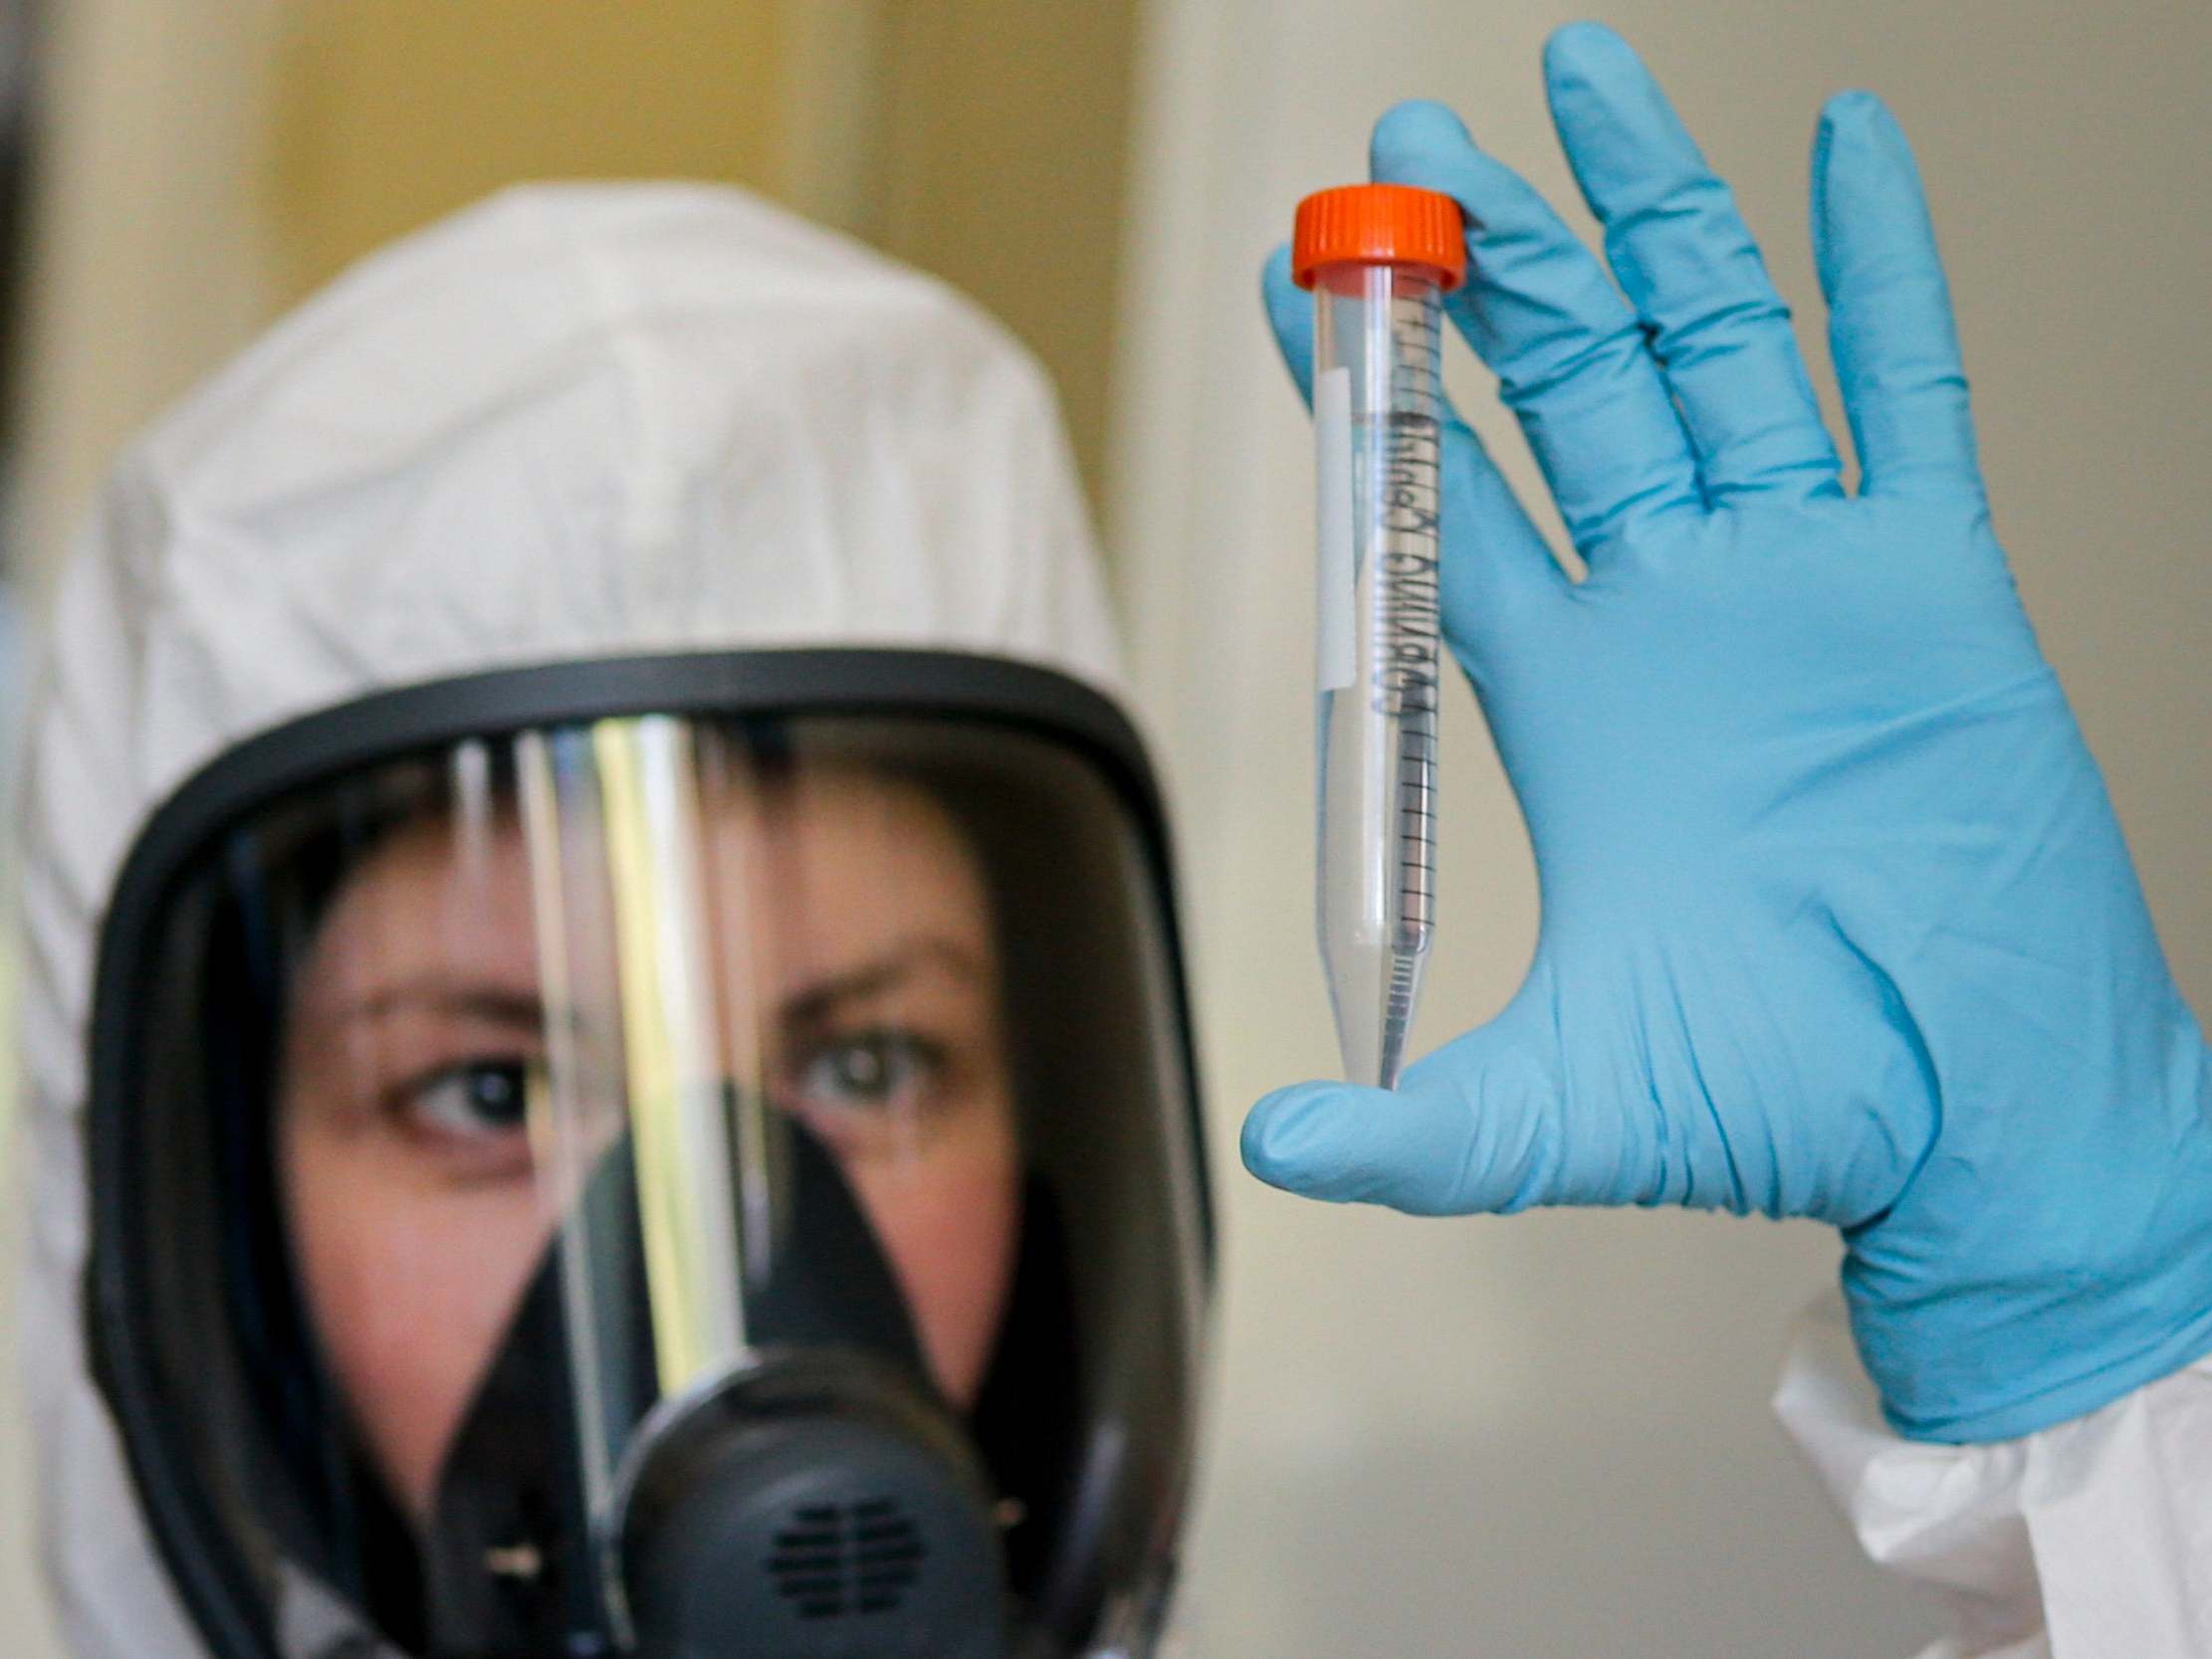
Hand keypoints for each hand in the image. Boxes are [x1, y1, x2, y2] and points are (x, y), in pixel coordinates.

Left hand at [1243, 23, 2211, 1442]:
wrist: (1988, 1128)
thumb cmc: (1795, 1113)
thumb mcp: (1568, 1113)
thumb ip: (1418, 1133)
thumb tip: (1277, 1153)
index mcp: (1569, 698)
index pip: (1441, 511)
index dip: (1371, 401)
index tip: (1302, 285)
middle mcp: (1674, 614)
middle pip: (1566, 392)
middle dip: (1495, 262)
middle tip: (1413, 151)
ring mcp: (1806, 582)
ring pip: (1718, 354)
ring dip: (1654, 218)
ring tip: (1585, 80)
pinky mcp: (1941, 584)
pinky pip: (1911, 393)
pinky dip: (1884, 272)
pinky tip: (1846, 151)